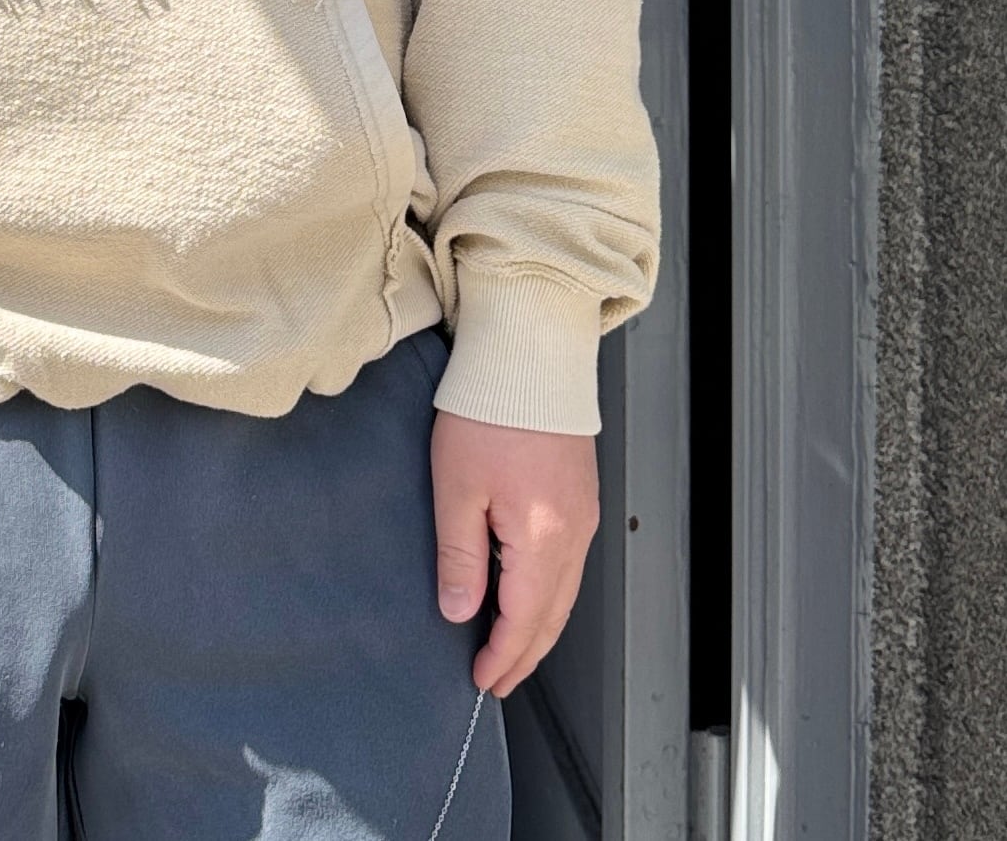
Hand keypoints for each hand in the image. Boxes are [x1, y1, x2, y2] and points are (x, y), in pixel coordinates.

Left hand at [429, 410, 600, 697]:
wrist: (528, 357)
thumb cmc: (489, 410)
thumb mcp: (457, 486)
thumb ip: (459, 555)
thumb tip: (459, 610)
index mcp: (543, 538)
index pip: (525, 620)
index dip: (503, 657)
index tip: (481, 680)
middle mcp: (573, 533)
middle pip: (553, 616)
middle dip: (525, 654)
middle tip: (499, 679)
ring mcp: (582, 515)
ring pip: (566, 593)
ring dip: (540, 627)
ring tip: (511, 648)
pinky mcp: (580, 496)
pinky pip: (570, 565)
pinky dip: (550, 594)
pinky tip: (530, 595)